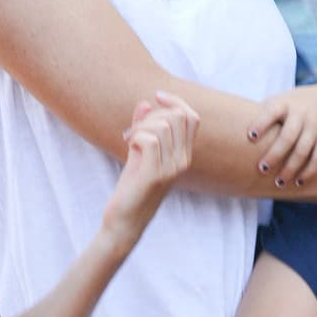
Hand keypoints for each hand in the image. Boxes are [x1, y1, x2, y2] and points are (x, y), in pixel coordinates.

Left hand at [104, 91, 198, 246]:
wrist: (124, 220)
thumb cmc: (132, 188)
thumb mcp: (138, 152)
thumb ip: (143, 128)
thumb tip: (146, 102)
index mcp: (183, 154)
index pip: (191, 117)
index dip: (175, 101)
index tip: (156, 96)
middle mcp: (182, 160)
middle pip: (178, 116)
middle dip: (152, 115)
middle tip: (135, 131)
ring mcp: (171, 168)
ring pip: (162, 126)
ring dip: (141, 127)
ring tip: (130, 141)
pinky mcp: (155, 175)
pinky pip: (149, 140)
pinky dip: (136, 137)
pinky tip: (129, 147)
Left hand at [246, 84, 316, 186]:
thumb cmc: (293, 105)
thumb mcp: (279, 101)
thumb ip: (262, 115)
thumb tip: (232, 136)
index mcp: (284, 103)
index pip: (271, 112)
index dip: (261, 124)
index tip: (250, 137)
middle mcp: (301, 113)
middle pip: (287, 137)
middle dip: (275, 154)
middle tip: (262, 169)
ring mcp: (316, 125)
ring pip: (303, 150)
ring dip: (290, 168)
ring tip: (278, 183)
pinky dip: (309, 171)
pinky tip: (298, 181)